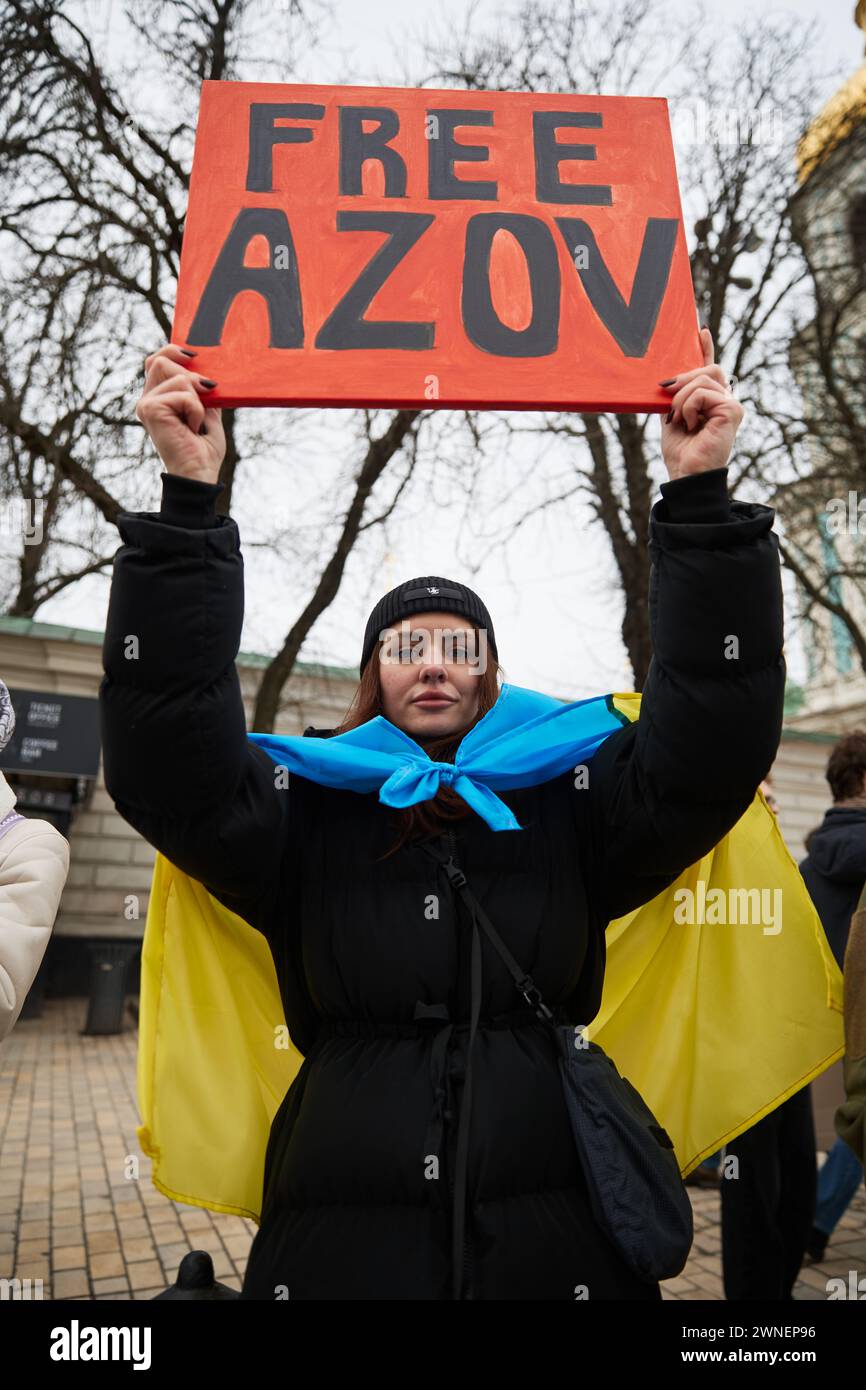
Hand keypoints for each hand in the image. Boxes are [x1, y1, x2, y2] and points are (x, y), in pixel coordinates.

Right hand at [135, 344, 224, 481]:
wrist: (199, 473)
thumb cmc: (203, 448)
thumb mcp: (208, 410)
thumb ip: (201, 387)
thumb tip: (203, 362)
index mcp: (158, 397)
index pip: (157, 359)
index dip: (173, 350)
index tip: (195, 356)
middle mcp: (147, 399)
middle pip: (162, 360)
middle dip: (190, 375)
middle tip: (205, 395)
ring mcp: (146, 404)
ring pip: (177, 376)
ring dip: (197, 398)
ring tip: (196, 421)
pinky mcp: (150, 409)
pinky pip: (184, 394)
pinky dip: (196, 410)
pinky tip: (192, 428)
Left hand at [659, 327, 743, 480]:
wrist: (687, 474)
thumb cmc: (681, 451)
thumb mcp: (672, 416)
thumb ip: (675, 395)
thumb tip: (669, 379)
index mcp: (712, 401)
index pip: (711, 369)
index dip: (706, 349)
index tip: (700, 331)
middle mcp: (725, 400)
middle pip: (708, 368)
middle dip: (683, 377)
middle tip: (664, 390)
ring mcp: (731, 404)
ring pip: (703, 379)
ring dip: (681, 399)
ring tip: (680, 421)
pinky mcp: (732, 410)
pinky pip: (702, 393)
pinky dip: (688, 407)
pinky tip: (691, 425)